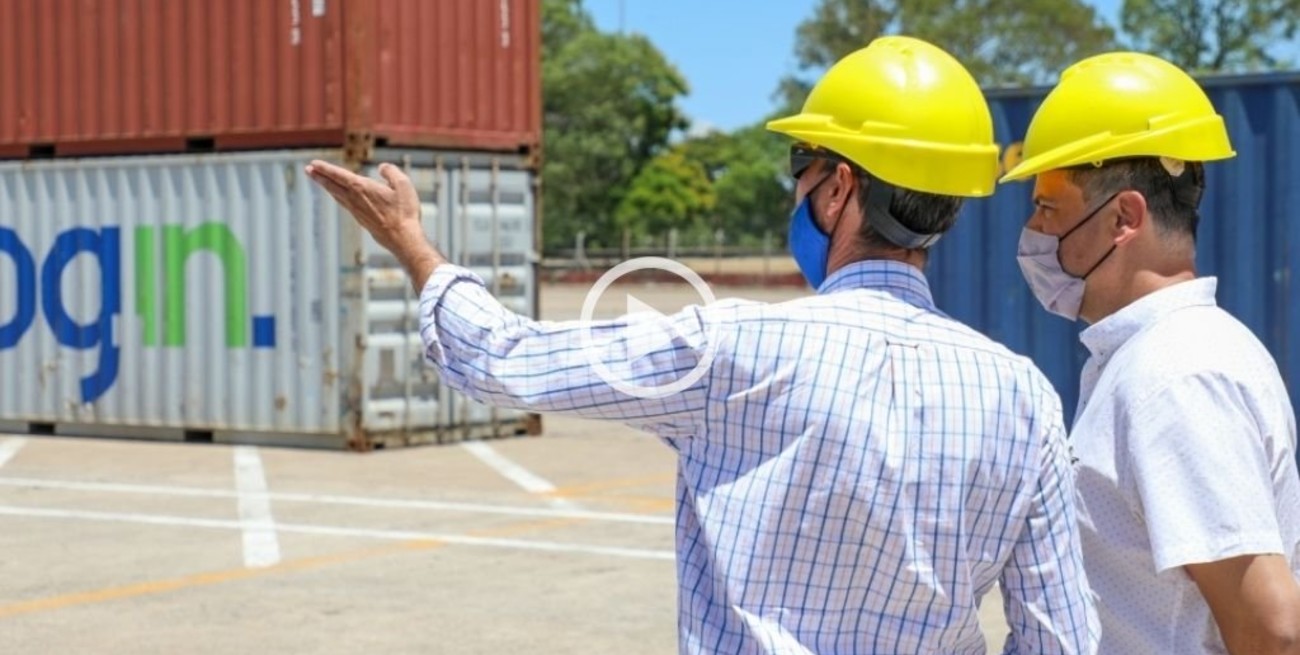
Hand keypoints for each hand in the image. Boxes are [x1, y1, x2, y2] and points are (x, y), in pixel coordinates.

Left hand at [305, 160, 444, 288]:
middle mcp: (355, 199)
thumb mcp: (403, 185)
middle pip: (332, 186)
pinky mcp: (361, 220)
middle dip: (320, 177)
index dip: (325, 168)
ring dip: (327, 187)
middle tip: (307, 170)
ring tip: (320, 181)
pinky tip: (340, 197)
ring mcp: (356, 211)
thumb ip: (390, 171)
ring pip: (337, 196)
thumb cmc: (404, 212)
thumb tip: (381, 167)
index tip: (313, 164)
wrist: (403, 238)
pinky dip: (338, 197)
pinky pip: (345, 204)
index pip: (338, 175)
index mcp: (362, 188)